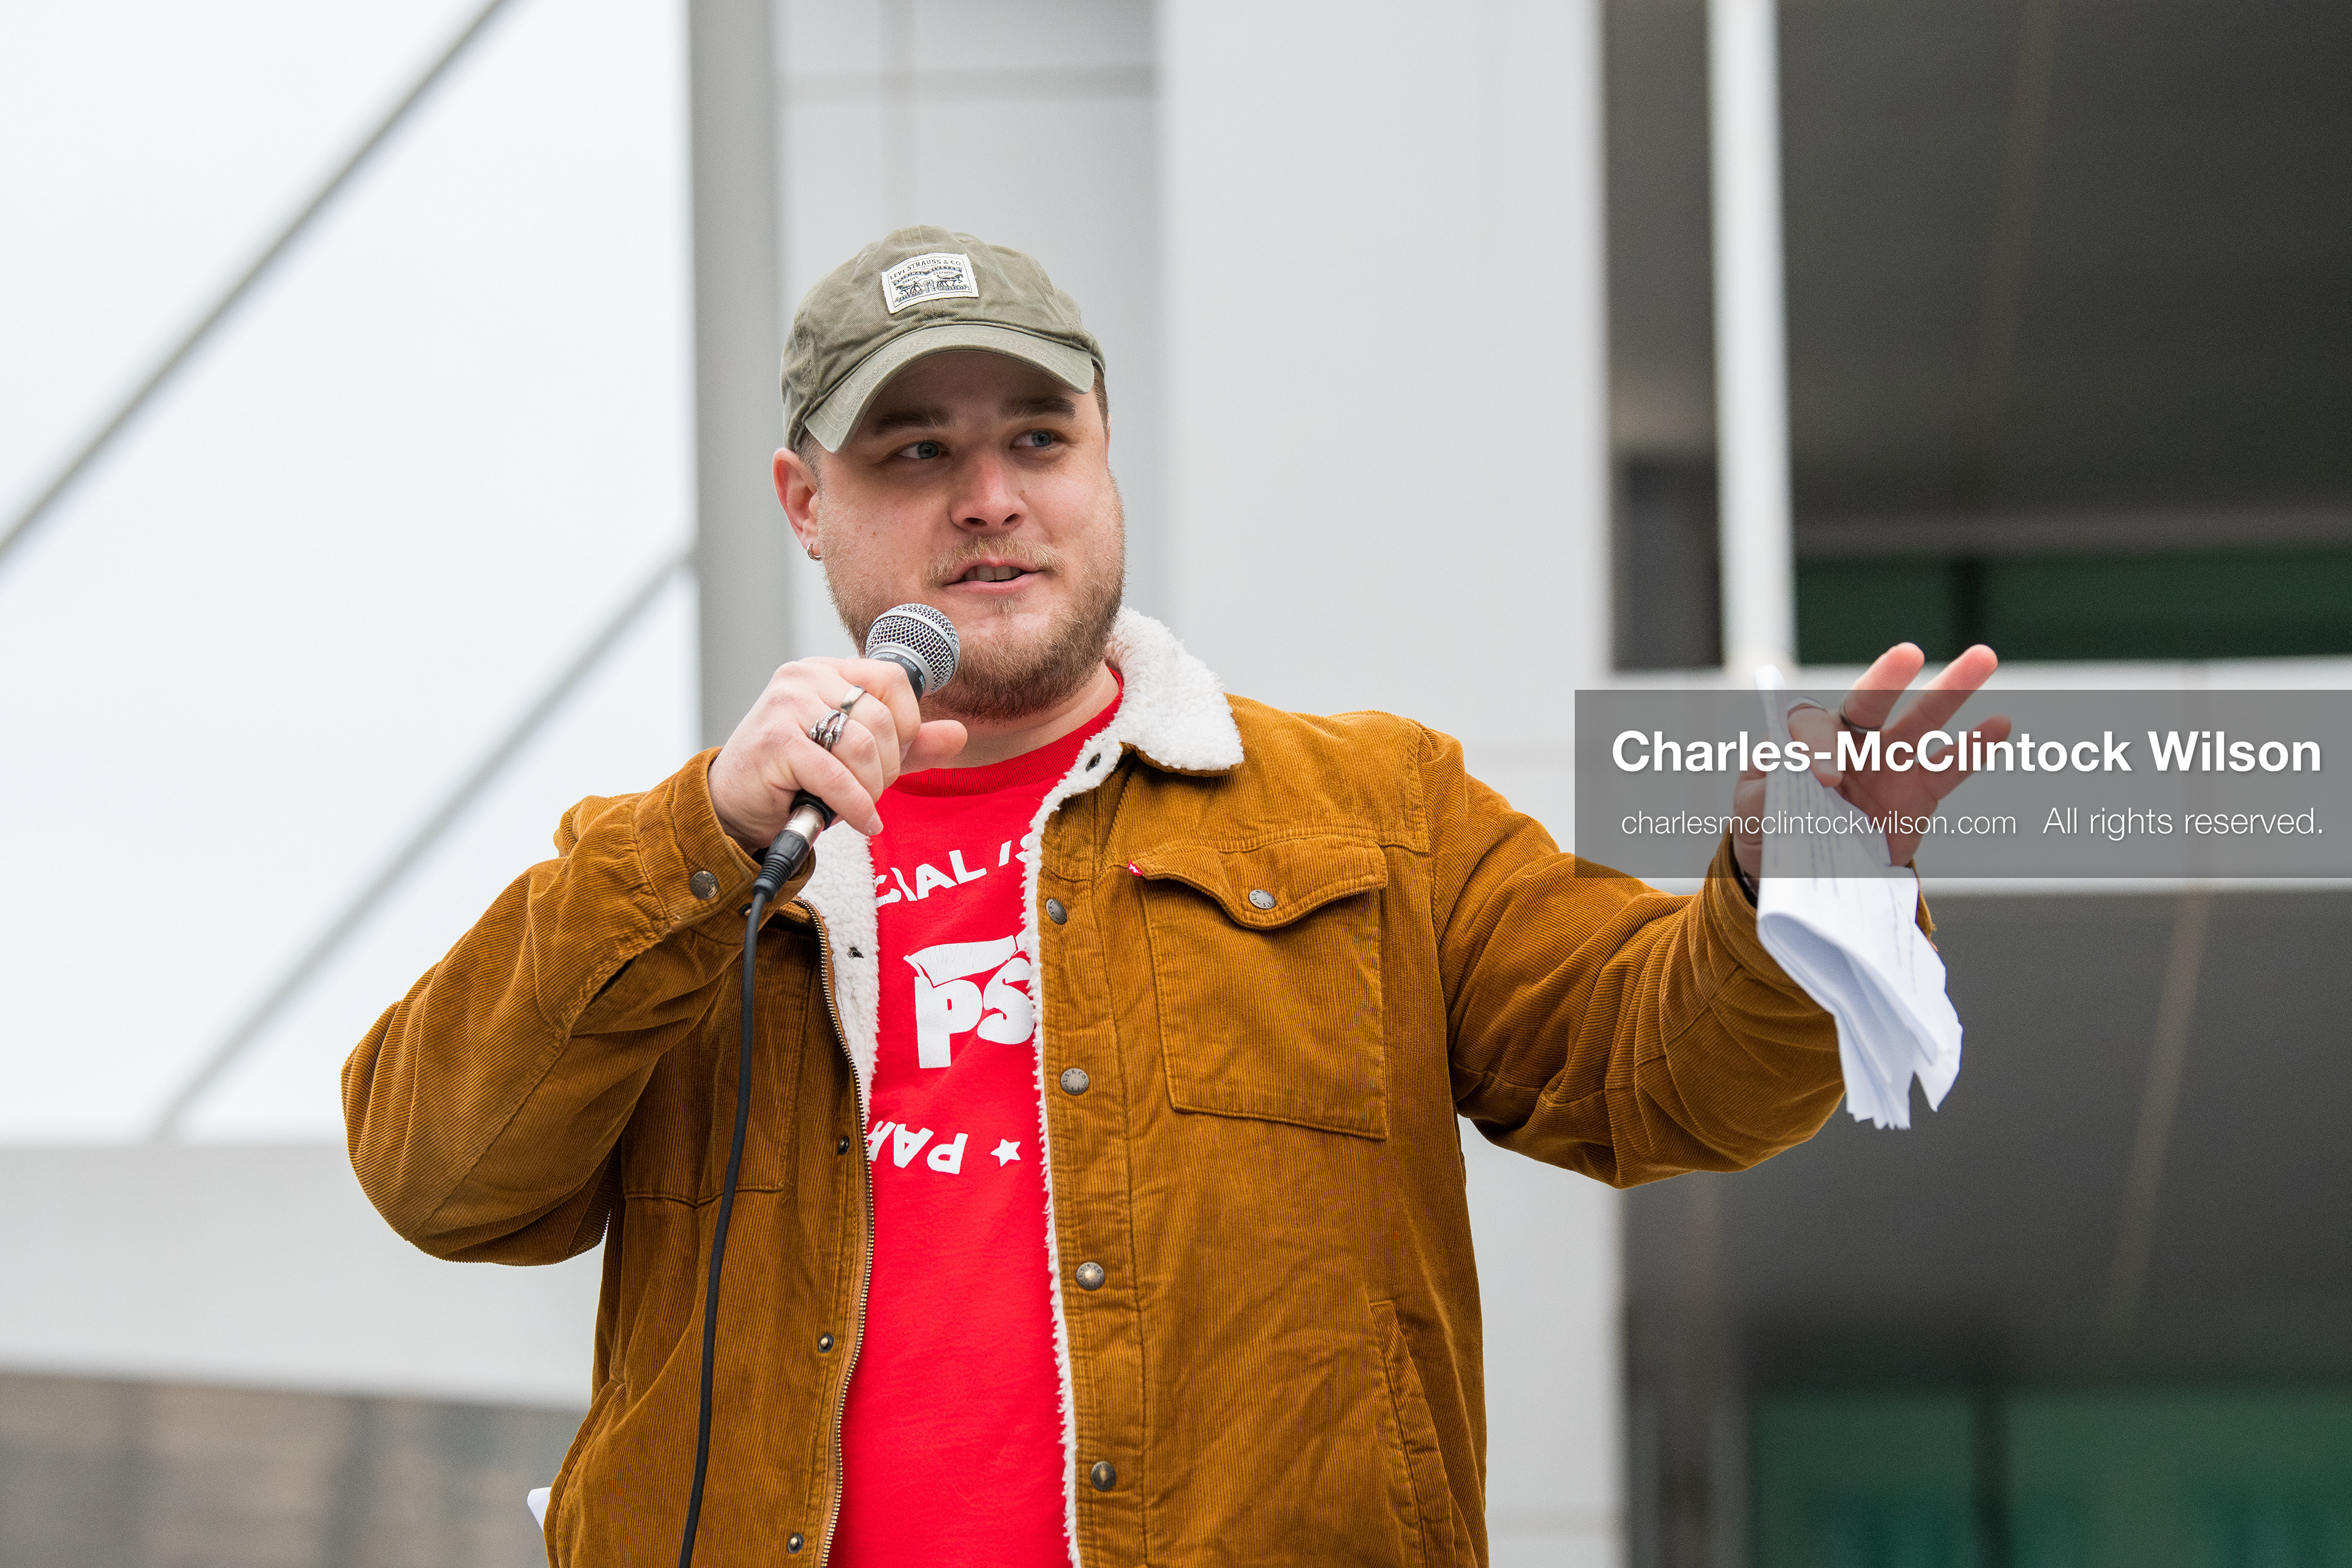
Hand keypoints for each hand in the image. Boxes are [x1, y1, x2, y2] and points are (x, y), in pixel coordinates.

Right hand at [708, 656, 967, 849]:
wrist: (732, 804)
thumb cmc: (794, 776)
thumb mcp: (858, 756)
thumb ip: (908, 744)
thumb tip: (959, 734)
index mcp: (827, 670)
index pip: (893, 678)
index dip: (907, 723)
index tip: (892, 755)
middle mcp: (805, 677)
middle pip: (881, 719)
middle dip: (888, 766)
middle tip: (870, 788)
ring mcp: (786, 705)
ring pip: (863, 746)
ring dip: (871, 788)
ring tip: (859, 804)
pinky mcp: (776, 741)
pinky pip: (838, 776)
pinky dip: (856, 806)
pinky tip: (861, 820)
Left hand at [1732, 642, 2012, 879]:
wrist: (1806, 871)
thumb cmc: (1771, 828)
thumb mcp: (1754, 811)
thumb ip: (1768, 790)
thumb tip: (1796, 772)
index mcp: (1803, 740)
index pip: (1811, 727)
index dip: (1819, 746)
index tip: (1825, 778)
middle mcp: (1849, 741)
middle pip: (1869, 701)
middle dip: (1887, 678)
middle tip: (1907, 655)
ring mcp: (1887, 763)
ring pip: (1920, 721)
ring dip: (1950, 690)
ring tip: (1982, 659)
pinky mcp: (1917, 791)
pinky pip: (1948, 767)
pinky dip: (1973, 747)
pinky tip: (1998, 726)